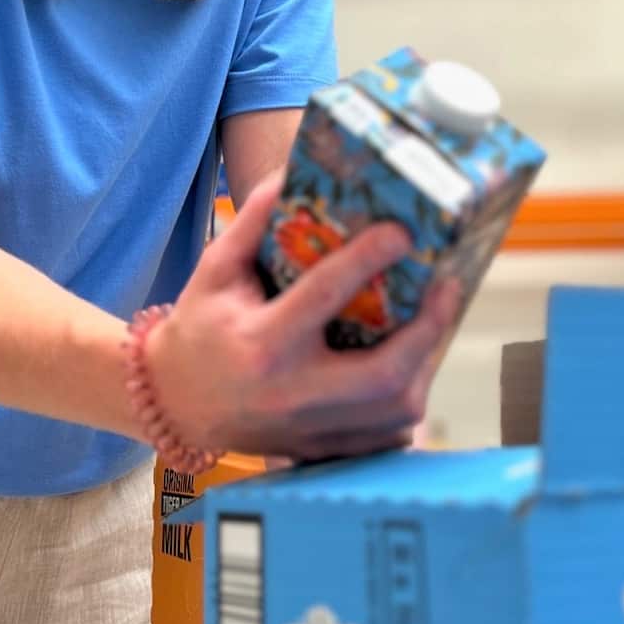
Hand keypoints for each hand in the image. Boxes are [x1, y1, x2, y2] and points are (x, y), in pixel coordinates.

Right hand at [146, 170, 461, 461]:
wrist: (176, 403)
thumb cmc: (201, 326)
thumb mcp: (216, 268)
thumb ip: (252, 220)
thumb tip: (293, 172)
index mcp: (262, 342)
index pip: (324, 295)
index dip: (367, 258)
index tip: (402, 230)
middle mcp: (291, 393)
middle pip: (383, 375)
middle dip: (427, 330)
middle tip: (447, 287)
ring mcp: (311, 430)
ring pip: (395, 412)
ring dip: (426, 365)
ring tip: (436, 322)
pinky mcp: (323, 451)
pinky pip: (387, 437)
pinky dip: (407, 401)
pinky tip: (412, 366)